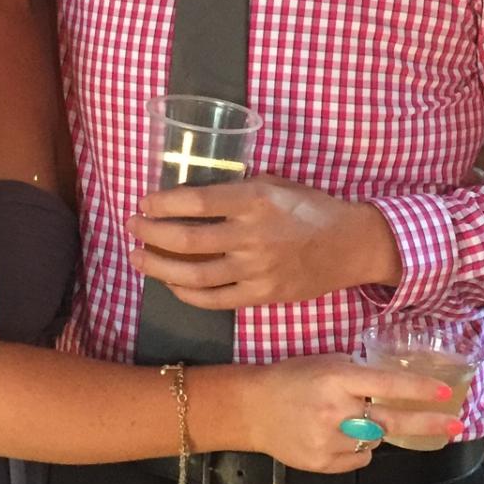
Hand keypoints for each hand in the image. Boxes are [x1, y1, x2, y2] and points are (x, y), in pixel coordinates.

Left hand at [127, 177, 401, 309]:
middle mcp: (252, 235)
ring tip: (138, 257)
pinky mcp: (261, 296)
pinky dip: (187, 293)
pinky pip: (214, 299)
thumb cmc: (310, 208)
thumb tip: (193, 193)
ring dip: (158, 266)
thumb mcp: (276, 184)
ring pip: (194, 274)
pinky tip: (172, 284)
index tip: (143, 203)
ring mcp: (256, 270)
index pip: (196, 202)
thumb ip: (238, 189)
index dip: (163, 203)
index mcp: (254, 200)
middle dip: (151, 233)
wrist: (350, 245)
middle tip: (132, 227)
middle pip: (186, 239)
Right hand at [231, 355, 464, 472]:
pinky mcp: (324, 464)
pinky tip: (333, 435)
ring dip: (372, 430)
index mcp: (336, 380)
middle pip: (391, 422)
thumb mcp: (325, 363)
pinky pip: (359, 458)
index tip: (444, 394)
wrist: (253, 409)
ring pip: (375, 440)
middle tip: (456, 426)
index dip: (417, 391)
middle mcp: (336, 411)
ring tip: (346, 419)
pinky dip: (356, 448)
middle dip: (428, 423)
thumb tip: (393, 386)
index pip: (385, 385)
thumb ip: (357, 374)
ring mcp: (330, 442)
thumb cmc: (292, 378)